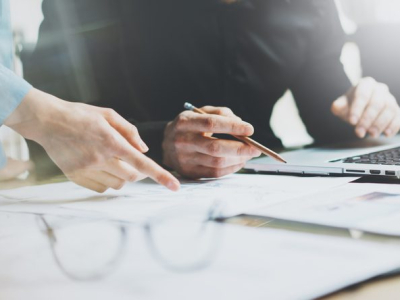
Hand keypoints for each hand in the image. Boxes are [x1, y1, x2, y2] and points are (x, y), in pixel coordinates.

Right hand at [5, 89, 179, 191]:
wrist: (47, 121)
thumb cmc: (80, 115)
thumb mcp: (108, 114)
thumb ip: (129, 131)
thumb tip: (144, 149)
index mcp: (111, 141)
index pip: (142, 163)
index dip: (161, 176)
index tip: (175, 187)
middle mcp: (100, 158)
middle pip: (133, 176)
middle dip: (138, 171)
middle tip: (131, 160)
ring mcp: (87, 169)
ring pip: (118, 184)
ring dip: (123, 176)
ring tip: (111, 160)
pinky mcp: (76, 177)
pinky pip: (102, 188)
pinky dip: (107, 181)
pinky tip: (100, 167)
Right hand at [162, 106, 261, 178]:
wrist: (165, 144)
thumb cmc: (189, 126)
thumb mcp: (199, 112)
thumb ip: (220, 113)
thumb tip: (240, 123)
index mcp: (185, 122)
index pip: (211, 123)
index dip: (232, 126)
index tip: (250, 129)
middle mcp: (182, 141)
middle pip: (215, 147)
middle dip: (240, 148)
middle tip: (256, 148)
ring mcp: (184, 159)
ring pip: (217, 162)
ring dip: (238, 159)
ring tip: (249, 154)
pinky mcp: (189, 172)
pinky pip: (215, 173)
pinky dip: (231, 168)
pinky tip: (239, 162)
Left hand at [331, 77, 399, 137]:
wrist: (361, 108)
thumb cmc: (351, 105)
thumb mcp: (342, 105)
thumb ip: (338, 106)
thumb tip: (336, 106)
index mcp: (366, 84)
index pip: (362, 95)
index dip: (357, 109)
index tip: (352, 121)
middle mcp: (380, 89)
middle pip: (377, 103)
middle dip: (368, 119)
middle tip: (359, 132)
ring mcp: (390, 99)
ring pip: (389, 110)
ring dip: (380, 124)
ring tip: (371, 134)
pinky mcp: (397, 110)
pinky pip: (398, 117)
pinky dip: (393, 126)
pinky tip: (386, 134)